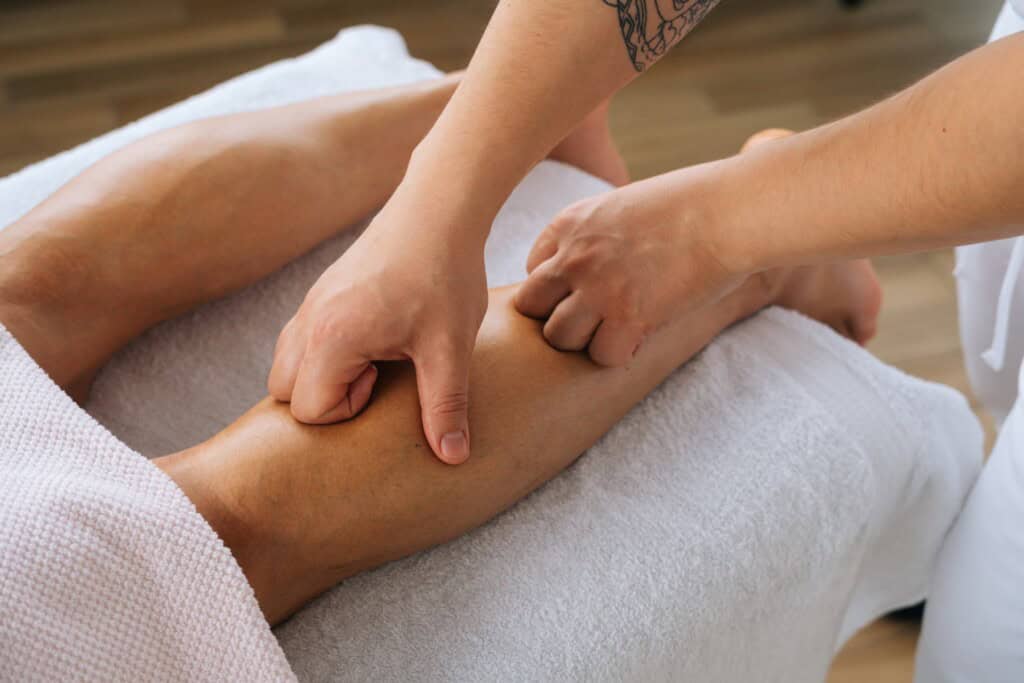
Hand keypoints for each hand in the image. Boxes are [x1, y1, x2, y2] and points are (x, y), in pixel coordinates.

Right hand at [268, 193, 487, 464]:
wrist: (437, 209)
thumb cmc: (444, 275)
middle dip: (326, 399)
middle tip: (378, 376)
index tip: (384, 382)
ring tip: (376, 360)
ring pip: (288, 364)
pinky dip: (327, 353)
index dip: (347, 411)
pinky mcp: (323, 292)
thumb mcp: (450, 348)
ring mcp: (311, 303)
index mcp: (332, 337)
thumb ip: (445, 406)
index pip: (308, 409)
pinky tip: (376, 339)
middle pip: (284, 392)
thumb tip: (453, 458)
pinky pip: (302, 339)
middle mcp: (309, 321)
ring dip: (325, 376)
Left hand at [515, 165, 746, 364]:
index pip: (532, 272)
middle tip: (594, 319)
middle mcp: (574, 256)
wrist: (729, 212)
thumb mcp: (623, 206)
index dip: (559, 289)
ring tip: (616, 330)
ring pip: (558, 338)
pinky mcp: (629, 316)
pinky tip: (641, 337)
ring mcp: (597, 287)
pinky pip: (601, 356)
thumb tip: (587, 273)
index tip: (590, 290)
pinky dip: (621, 354)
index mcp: (569, 224)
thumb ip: (595, 237)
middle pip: (531, 308)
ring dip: (586, 341)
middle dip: (557, 317)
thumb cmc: (690, 205)